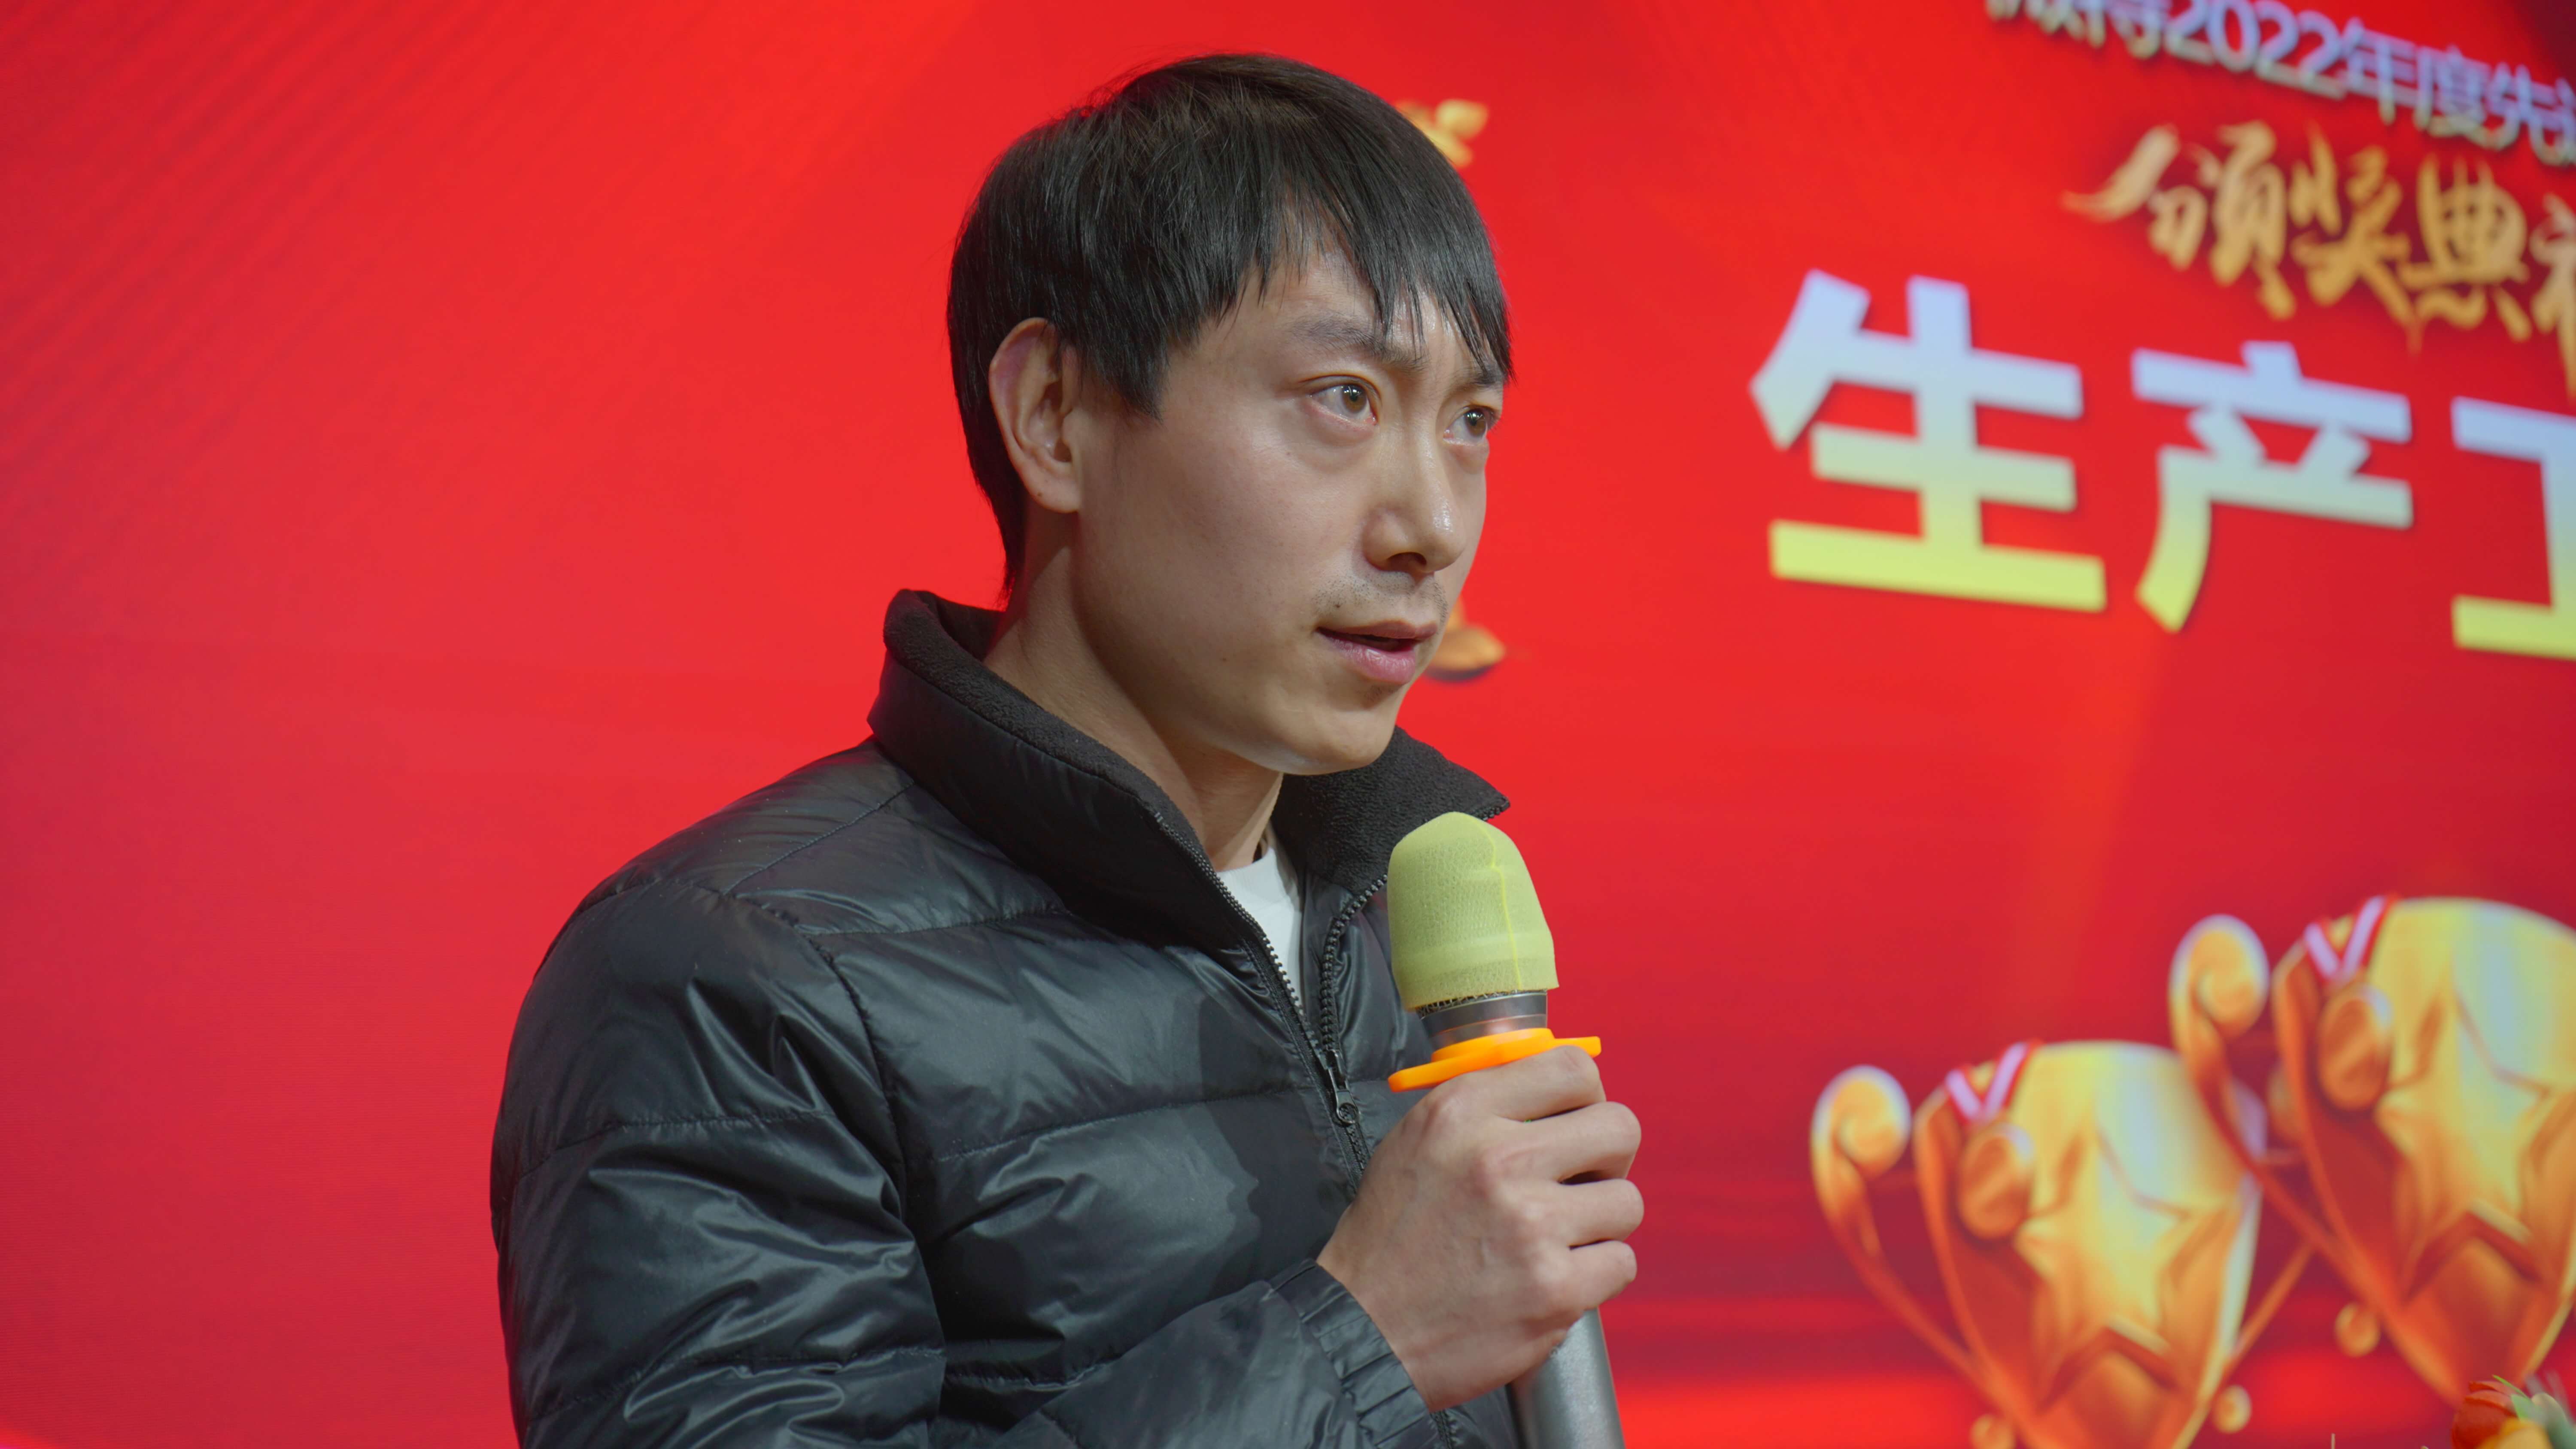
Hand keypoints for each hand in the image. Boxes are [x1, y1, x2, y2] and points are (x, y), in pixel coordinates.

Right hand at [1316, 1045, 1642, 1410]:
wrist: (1366, 1329)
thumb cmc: (1392, 1239)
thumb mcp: (1417, 1142)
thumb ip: (1487, 1109)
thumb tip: (1560, 1092)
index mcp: (1462, 1112)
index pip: (1572, 1068)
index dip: (1587, 1099)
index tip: (1575, 1125)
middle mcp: (1498, 1159)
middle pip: (1619, 1128)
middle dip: (1608, 1159)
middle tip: (1579, 1183)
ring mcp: (1530, 1225)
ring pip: (1626, 1201)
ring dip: (1599, 1223)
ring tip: (1555, 1239)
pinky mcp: (1553, 1288)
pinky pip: (1620, 1262)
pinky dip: (1595, 1274)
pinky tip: (1553, 1278)